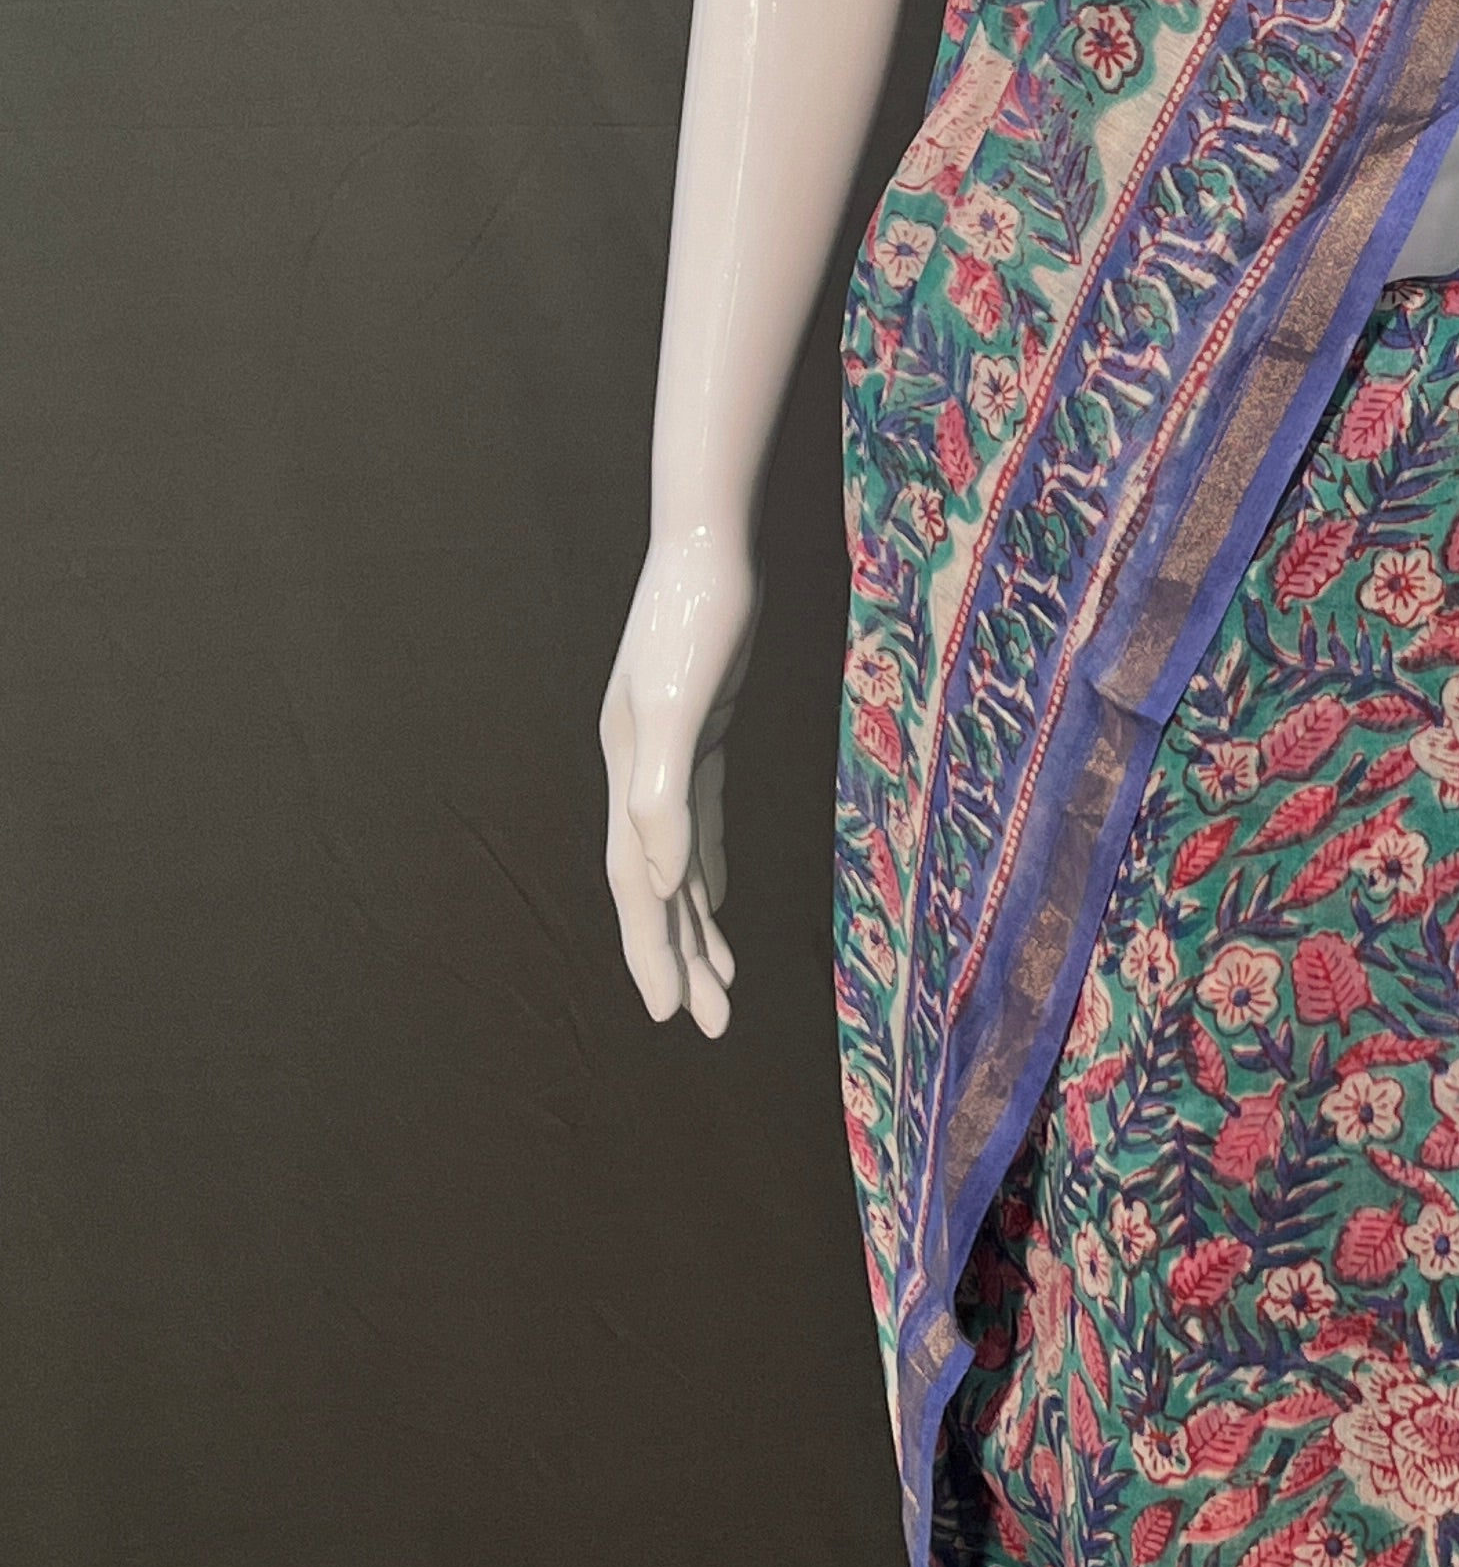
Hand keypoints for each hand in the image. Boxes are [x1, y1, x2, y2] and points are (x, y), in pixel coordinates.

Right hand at [599, 528, 758, 1035]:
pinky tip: (721, 900)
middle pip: (653, 887)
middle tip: (711, 1024)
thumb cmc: (695, 615)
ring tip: (722, 984)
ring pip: (678, 861)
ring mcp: (666, 752)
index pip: (636, 886)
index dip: (652, 951)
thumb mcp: (683, 702)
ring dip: (697, 923)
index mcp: (628, 775)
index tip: (671, 1016)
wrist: (707, 542)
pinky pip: (699, 820)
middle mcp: (638, 772)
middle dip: (678, 957)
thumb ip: (664, 793)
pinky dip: (708, 866)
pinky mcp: (700, 730)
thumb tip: (660, 884)